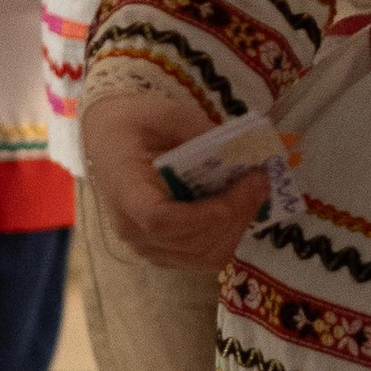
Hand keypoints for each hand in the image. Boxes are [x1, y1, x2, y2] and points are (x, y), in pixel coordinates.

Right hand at [82, 82, 268, 271]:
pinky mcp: (163, 252)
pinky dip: (228, 235)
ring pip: (203, 256)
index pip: (160, 220)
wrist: (109, 141)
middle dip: (236, 215)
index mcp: (124, 191)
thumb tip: (239, 148)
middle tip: (261, 181)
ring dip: (237, 227)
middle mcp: (132, 229)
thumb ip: (196, 128)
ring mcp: (147, 246)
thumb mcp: (162, 113)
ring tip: (255, 193)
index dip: (204, 214)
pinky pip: (202, 257)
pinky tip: (239, 207)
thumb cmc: (132, 125)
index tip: (241, 186)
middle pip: (190, 243)